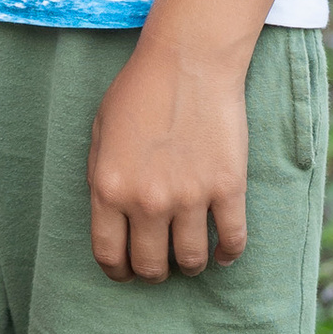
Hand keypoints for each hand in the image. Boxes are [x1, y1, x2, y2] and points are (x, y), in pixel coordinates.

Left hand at [87, 32, 248, 281]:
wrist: (187, 61)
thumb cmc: (139, 91)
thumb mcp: (100, 132)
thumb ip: (101, 179)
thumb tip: (111, 221)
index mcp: (109, 188)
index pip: (110, 254)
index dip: (118, 271)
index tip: (127, 272)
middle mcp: (148, 200)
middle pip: (152, 266)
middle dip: (154, 272)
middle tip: (160, 264)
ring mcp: (190, 197)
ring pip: (192, 261)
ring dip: (190, 265)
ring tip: (189, 256)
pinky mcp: (227, 189)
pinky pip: (232, 242)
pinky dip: (228, 254)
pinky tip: (222, 252)